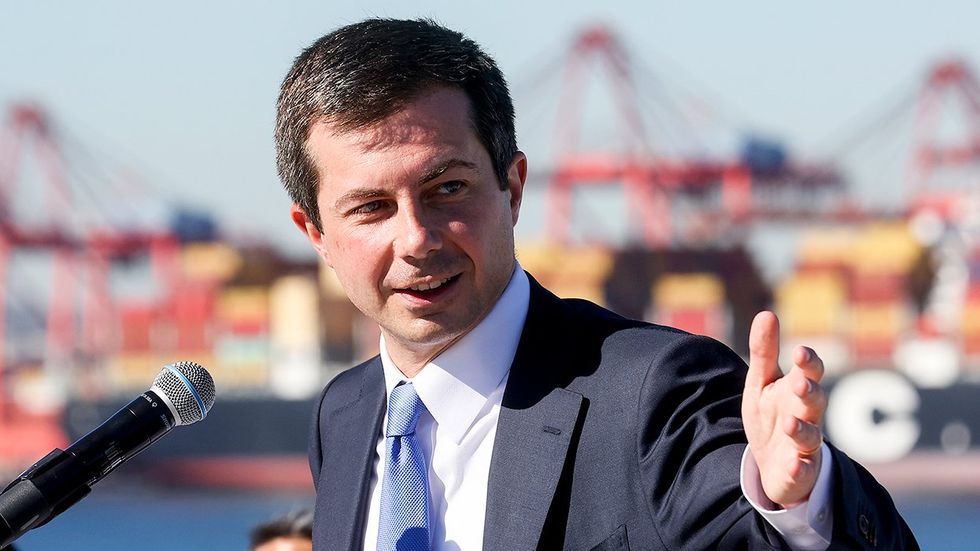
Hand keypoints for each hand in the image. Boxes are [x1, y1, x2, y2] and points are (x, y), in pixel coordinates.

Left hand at [742, 311, 826, 506]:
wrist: (773, 464)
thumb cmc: (772, 415)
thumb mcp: (762, 383)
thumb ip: (764, 352)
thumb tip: (766, 313)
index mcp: (798, 390)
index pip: (809, 372)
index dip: (808, 362)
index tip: (800, 352)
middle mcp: (807, 415)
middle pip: (814, 401)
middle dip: (809, 391)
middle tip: (800, 382)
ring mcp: (806, 444)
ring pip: (810, 435)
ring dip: (801, 429)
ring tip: (789, 423)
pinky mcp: (801, 470)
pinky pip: (803, 469)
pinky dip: (800, 466)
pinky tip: (794, 463)